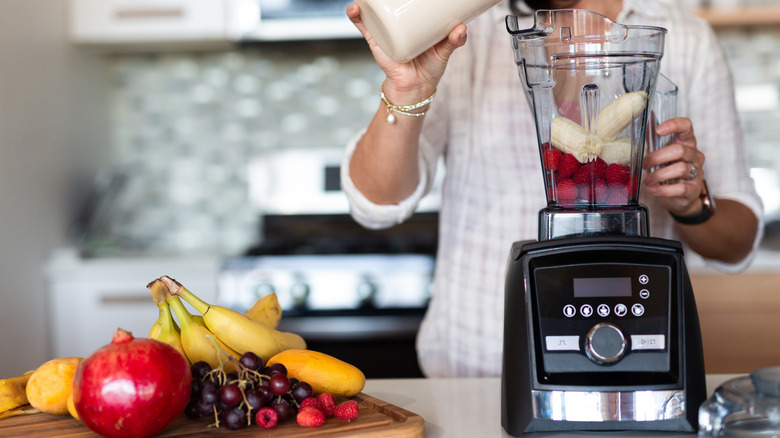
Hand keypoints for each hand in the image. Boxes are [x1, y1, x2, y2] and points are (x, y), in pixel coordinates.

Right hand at [346, 3, 466, 101]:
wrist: (414, 88)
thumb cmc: (430, 68)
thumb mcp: (444, 52)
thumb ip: (455, 41)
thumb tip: (462, 27)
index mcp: (415, 22)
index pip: (409, 3)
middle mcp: (398, 23)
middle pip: (389, 3)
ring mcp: (385, 30)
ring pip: (374, 10)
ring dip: (368, 0)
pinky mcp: (376, 41)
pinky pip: (364, 26)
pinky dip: (357, 17)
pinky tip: (353, 8)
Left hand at [642, 117, 706, 216]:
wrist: (678, 196)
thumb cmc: (669, 170)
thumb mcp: (661, 154)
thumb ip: (653, 140)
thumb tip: (645, 121)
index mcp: (686, 143)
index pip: (687, 127)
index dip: (674, 125)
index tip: (658, 130)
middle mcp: (695, 156)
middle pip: (680, 150)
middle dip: (658, 157)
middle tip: (644, 164)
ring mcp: (697, 172)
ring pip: (680, 169)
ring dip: (658, 175)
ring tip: (647, 180)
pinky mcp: (693, 189)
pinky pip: (680, 189)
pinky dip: (663, 190)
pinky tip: (652, 190)